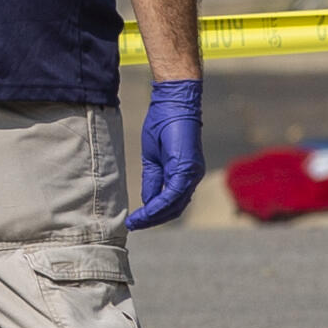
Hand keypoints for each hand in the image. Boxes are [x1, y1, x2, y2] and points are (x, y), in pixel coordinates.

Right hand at [124, 75, 205, 230]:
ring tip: (136, 222)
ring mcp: (192, 173)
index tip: (136, 221)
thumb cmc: (163, 124)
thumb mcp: (153, 158)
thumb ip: (153, 180)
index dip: (155, 214)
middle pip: (175, 208)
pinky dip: (159, 205)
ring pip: (174, 204)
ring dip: (155, 216)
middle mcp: (193, 176)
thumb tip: (148, 202)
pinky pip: (173, 193)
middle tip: (134, 225)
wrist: (173, 102)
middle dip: (154, 219)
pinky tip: (145, 211)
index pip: (172, 203)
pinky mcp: (187, 168)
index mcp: (186, 174)